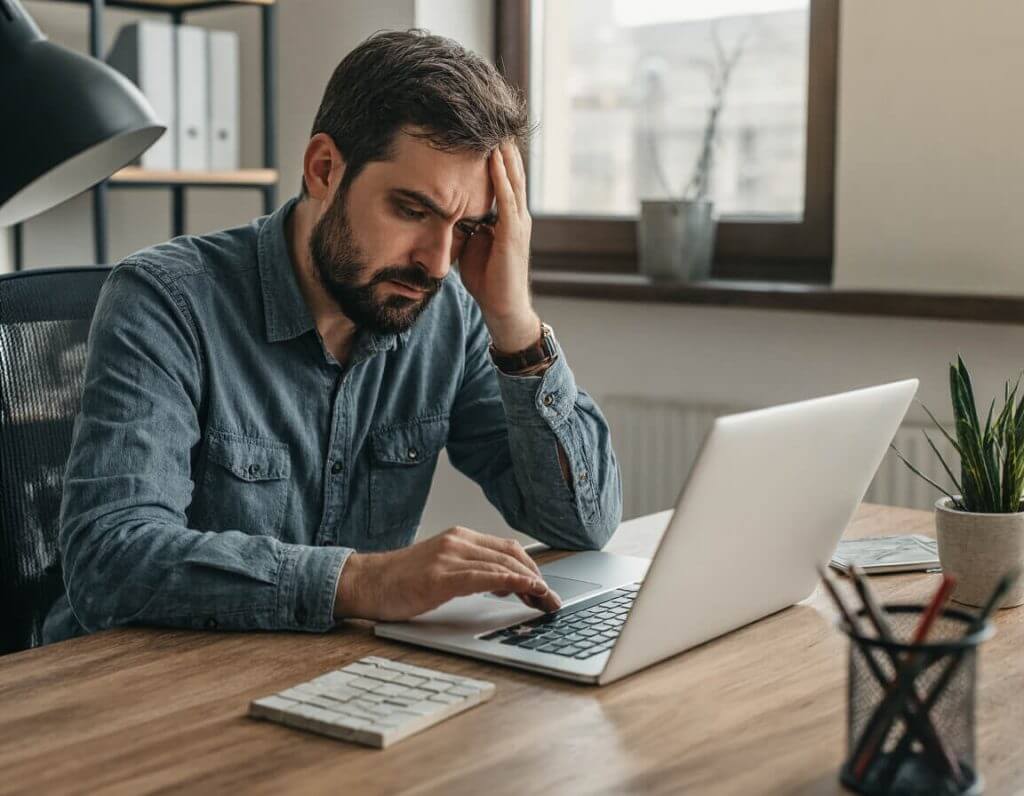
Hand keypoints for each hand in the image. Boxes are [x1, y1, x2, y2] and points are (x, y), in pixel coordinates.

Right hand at [334, 526, 561, 621]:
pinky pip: (485, 577)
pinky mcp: (440, 576)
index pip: (508, 549)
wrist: (365, 583)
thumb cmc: (400, 581)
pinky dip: (511, 582)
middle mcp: (457, 542)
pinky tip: (526, 590)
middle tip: (552, 600)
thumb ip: (470, 570)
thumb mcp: (441, 568)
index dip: (532, 568)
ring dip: (531, 584)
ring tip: (546, 602)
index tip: (546, 588)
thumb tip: (504, 586)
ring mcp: (449, 557)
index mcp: (459, 538)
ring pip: (503, 565)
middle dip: (538, 578)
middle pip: (512, 556)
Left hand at [458, 141, 539, 352]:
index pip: (503, 178)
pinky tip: (495, 158)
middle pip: (512, 172)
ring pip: (513, 180)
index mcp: (506, 217)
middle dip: (503, 146)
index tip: (482, 130)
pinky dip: (501, 177)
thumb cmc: (486, 279)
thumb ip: (463, 224)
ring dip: (504, 154)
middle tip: (493, 117)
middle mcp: (516, 215)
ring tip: (496, 128)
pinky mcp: (513, 234)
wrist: (502, 307)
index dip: (495, 155)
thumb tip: (444, 207)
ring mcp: (517, 223)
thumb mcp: (469, 244)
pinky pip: (508, 199)